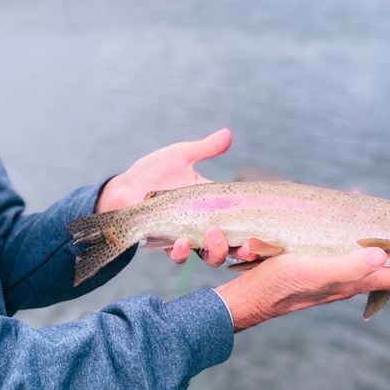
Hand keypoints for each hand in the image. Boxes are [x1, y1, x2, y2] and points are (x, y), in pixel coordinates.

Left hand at [95, 130, 259, 267]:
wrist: (124, 187)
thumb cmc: (152, 171)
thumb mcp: (181, 156)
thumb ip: (205, 148)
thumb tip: (228, 133)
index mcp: (211, 206)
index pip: (240, 222)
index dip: (255, 231)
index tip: (265, 230)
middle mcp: (203, 226)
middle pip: (232, 246)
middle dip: (243, 250)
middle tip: (247, 243)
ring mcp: (185, 236)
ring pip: (208, 256)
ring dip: (215, 251)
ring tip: (214, 236)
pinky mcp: (164, 242)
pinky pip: (178, 255)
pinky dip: (182, 252)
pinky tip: (182, 242)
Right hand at [214, 248, 389, 331]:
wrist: (249, 297)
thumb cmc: (282, 284)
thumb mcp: (318, 271)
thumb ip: (350, 265)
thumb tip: (383, 255)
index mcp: (352, 281)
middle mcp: (345, 279)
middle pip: (384, 270)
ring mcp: (329, 275)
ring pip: (363, 260)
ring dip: (378, 246)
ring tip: (387, 231)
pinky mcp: (312, 268)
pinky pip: (342, 253)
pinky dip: (352, 240)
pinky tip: (341, 229)